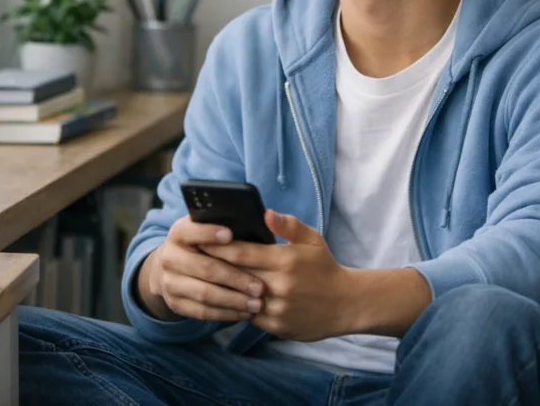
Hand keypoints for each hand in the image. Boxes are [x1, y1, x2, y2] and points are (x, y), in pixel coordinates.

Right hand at [137, 214, 265, 322]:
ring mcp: (170, 282)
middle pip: (205, 268)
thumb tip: (266, 216)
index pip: (190, 231)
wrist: (173, 265)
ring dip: (233, 300)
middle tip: (260, 287)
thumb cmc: (203, 243)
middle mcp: (170, 257)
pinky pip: (202, 311)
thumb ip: (225, 222)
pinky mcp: (175, 303)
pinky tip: (244, 313)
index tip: (230, 235)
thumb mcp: (207, 227)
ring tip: (257, 304)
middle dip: (235, 278)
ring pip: (204, 294)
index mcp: (179, 233)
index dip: (209, 233)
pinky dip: (225, 314)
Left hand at [201, 209, 352, 340]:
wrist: (346, 304)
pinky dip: (238, 307)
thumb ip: (288, 225)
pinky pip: (249, 316)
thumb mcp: (312, 240)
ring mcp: (278, 307)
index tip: (199, 241)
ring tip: (203, 280)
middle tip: (193, 259)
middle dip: (213, 266)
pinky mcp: (277, 326)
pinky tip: (226, 299)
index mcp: (285, 260)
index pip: (241, 253)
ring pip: (239, 298)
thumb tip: (265, 213)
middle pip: (235, 274)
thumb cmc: (324, 267)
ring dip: (222, 290)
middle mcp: (279, 285)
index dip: (217, 247)